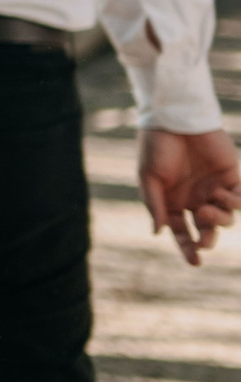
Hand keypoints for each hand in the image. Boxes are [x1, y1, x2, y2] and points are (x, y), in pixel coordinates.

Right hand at [137, 126, 240, 266]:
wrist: (174, 118)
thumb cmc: (156, 146)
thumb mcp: (148, 178)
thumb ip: (154, 205)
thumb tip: (157, 233)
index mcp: (172, 202)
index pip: (182, 232)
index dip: (188, 248)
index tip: (195, 263)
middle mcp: (194, 199)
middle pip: (206, 229)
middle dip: (207, 240)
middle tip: (204, 242)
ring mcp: (213, 189)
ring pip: (225, 218)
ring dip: (219, 219)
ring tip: (208, 208)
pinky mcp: (231, 177)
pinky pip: (239, 199)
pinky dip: (235, 203)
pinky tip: (222, 195)